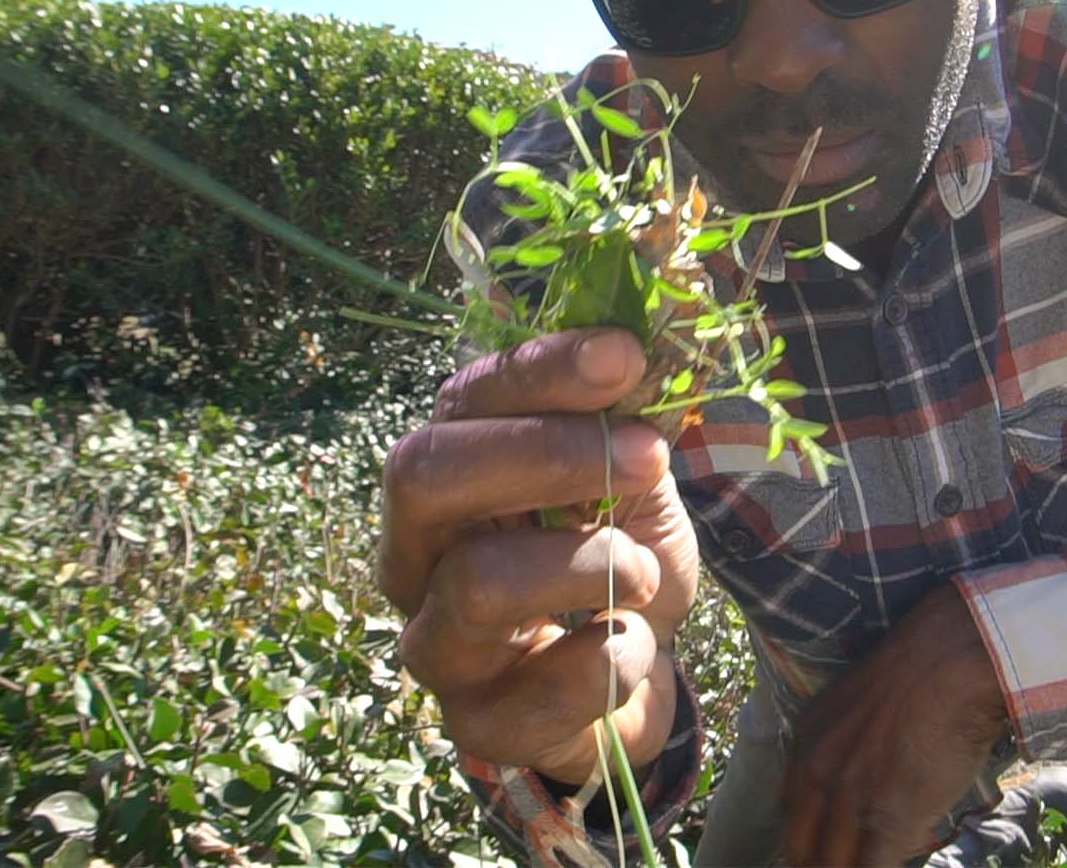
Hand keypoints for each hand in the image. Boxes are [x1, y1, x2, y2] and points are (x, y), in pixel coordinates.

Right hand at [378, 328, 699, 784]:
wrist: (638, 681)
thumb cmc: (621, 563)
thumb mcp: (635, 479)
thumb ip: (627, 416)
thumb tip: (637, 340)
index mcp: (448, 476)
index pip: (463, 400)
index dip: (541, 370)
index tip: (624, 354)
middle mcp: (417, 554)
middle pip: (425, 475)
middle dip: (546, 454)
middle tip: (649, 456)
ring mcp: (437, 643)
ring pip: (478, 583)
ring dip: (591, 564)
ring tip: (648, 573)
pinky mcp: (478, 726)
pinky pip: (538, 691)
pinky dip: (611, 660)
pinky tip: (634, 646)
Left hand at [778, 583, 1013, 865]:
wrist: (947, 661)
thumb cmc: (918, 675)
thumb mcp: (853, 708)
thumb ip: (842, 751)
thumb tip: (858, 790)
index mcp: (805, 746)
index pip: (791, 819)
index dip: (807, 846)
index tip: (824, 853)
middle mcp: (816, 776)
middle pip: (802, 850)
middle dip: (821, 862)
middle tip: (846, 861)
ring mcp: (849, 801)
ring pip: (833, 864)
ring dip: (852, 865)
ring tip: (878, 856)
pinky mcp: (886, 821)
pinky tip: (902, 856)